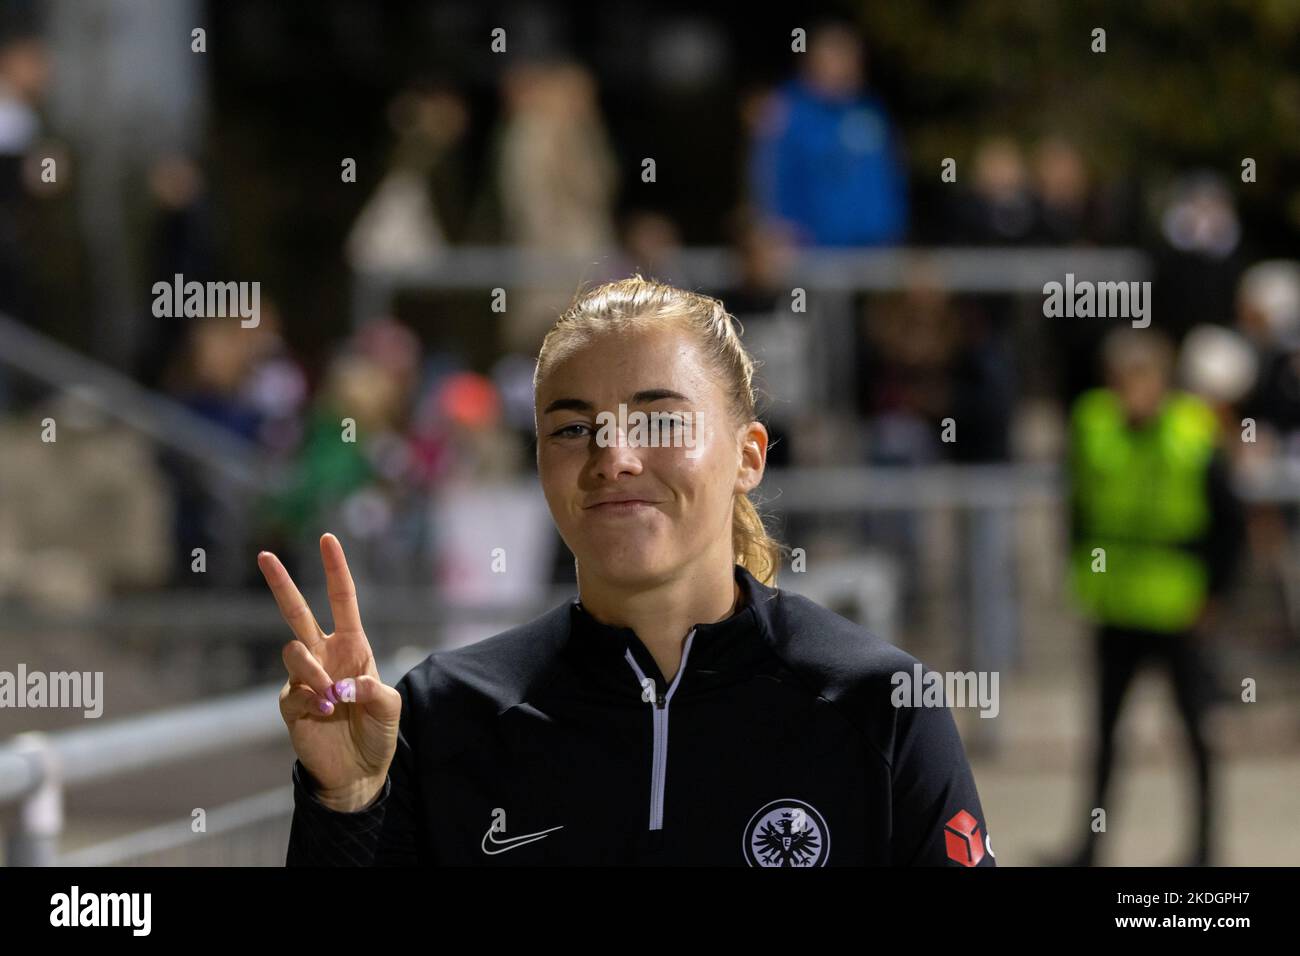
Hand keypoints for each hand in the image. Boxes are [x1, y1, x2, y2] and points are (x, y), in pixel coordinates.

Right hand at [259, 533, 401, 811]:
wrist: (358, 772)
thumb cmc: (376, 733)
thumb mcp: (390, 708)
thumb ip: (375, 690)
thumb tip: (345, 683)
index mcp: (353, 647)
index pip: (342, 601)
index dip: (336, 570)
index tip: (328, 539)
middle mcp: (324, 656)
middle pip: (297, 612)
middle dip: (281, 584)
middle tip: (265, 555)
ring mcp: (303, 679)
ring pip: (294, 651)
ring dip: (313, 672)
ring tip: (332, 699)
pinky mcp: (289, 703)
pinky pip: (291, 690)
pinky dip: (310, 699)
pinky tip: (325, 714)